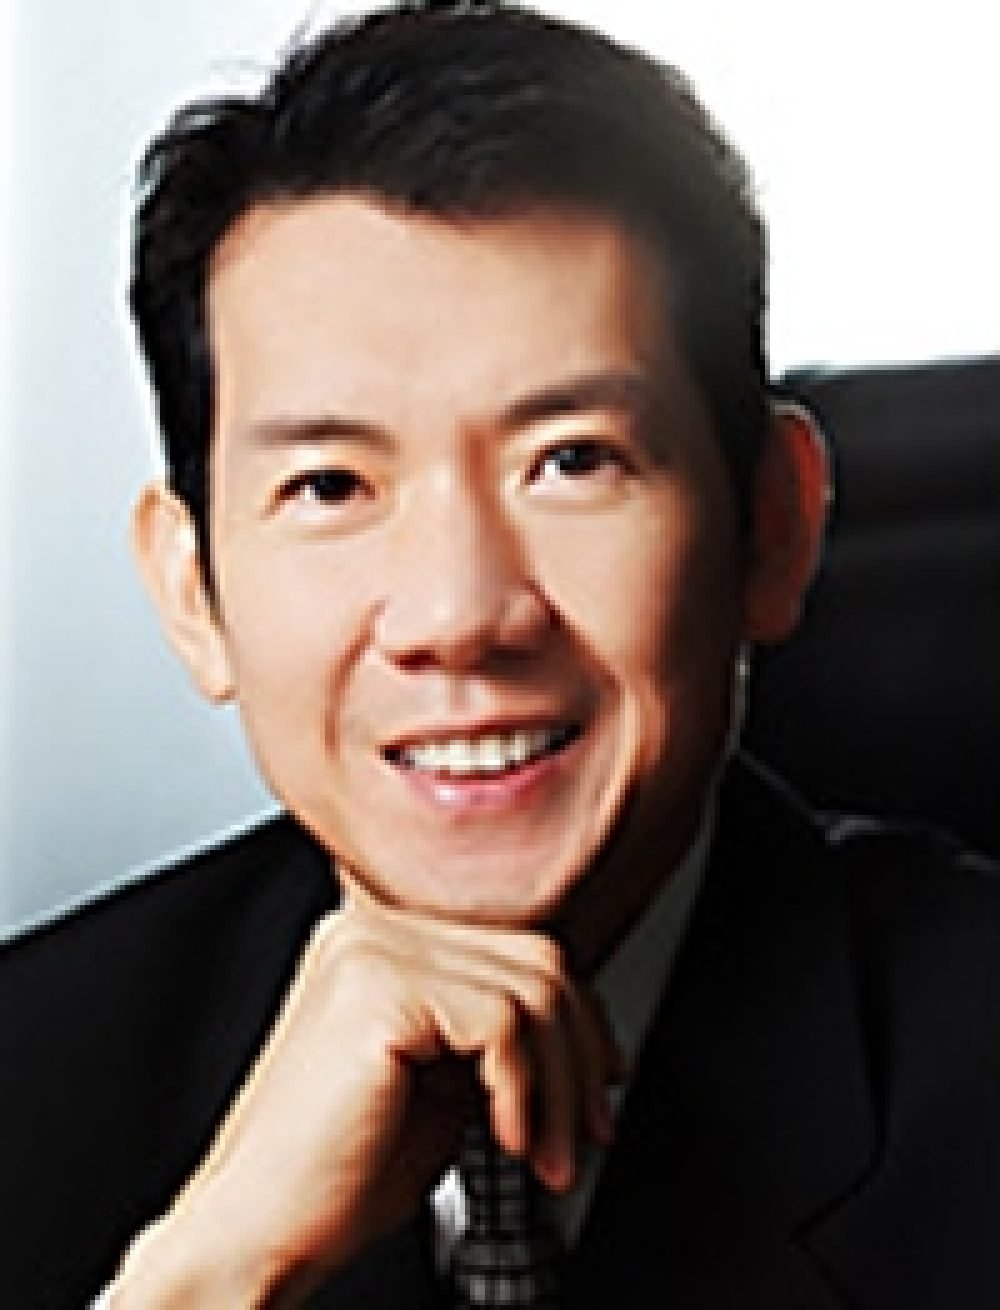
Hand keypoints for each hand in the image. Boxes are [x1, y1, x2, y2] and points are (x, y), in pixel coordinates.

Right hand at [111, 866, 619, 1306]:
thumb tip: (578, 1034)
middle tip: (587, 1133)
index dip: (577, 1022)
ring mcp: (370, 951)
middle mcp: (370, 931)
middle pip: (536, 960)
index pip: (517, 950)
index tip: (599, 1087)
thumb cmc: (333, 1180)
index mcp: (380, 942)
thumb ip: (493, 1041)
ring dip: (561, 1087)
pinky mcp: (376, 991)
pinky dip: (524, 1089)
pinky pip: (501, 1022)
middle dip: (581, 1055)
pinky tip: (507, 1140)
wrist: (252, 1236)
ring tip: (550, 1156)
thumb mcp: (441, 1086)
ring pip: (531, 990)